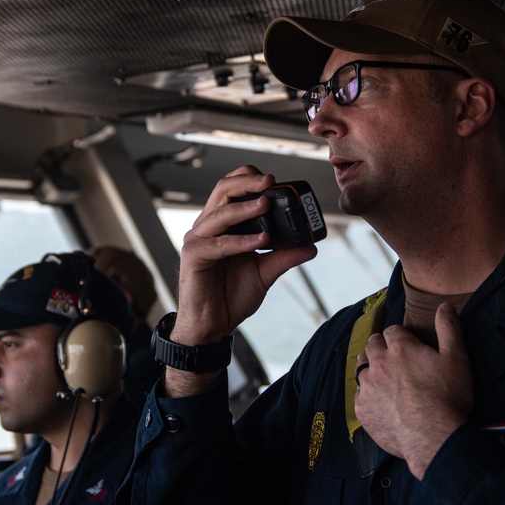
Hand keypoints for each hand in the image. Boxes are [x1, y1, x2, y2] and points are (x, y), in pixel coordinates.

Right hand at [165, 166, 316, 395]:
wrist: (213, 325)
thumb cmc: (231, 296)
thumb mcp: (265, 273)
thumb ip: (284, 257)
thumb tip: (311, 246)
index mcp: (223, 224)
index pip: (232, 189)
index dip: (250, 178)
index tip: (275, 180)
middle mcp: (208, 226)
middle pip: (223, 190)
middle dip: (247, 182)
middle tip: (270, 181)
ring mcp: (198, 239)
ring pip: (220, 213)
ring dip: (245, 207)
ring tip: (267, 204)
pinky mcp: (193, 256)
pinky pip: (219, 244)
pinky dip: (241, 241)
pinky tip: (261, 240)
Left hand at [354, 302, 472, 478]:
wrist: (434, 437)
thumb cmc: (449, 397)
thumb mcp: (457, 358)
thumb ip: (449, 328)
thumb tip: (444, 306)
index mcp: (399, 347)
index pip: (392, 330)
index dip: (400, 336)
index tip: (406, 344)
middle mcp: (378, 363)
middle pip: (372, 345)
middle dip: (381, 347)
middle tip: (393, 357)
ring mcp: (367, 386)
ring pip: (361, 368)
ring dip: (371, 368)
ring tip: (383, 376)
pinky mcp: (362, 408)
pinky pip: (359, 394)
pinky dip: (368, 393)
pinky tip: (380, 399)